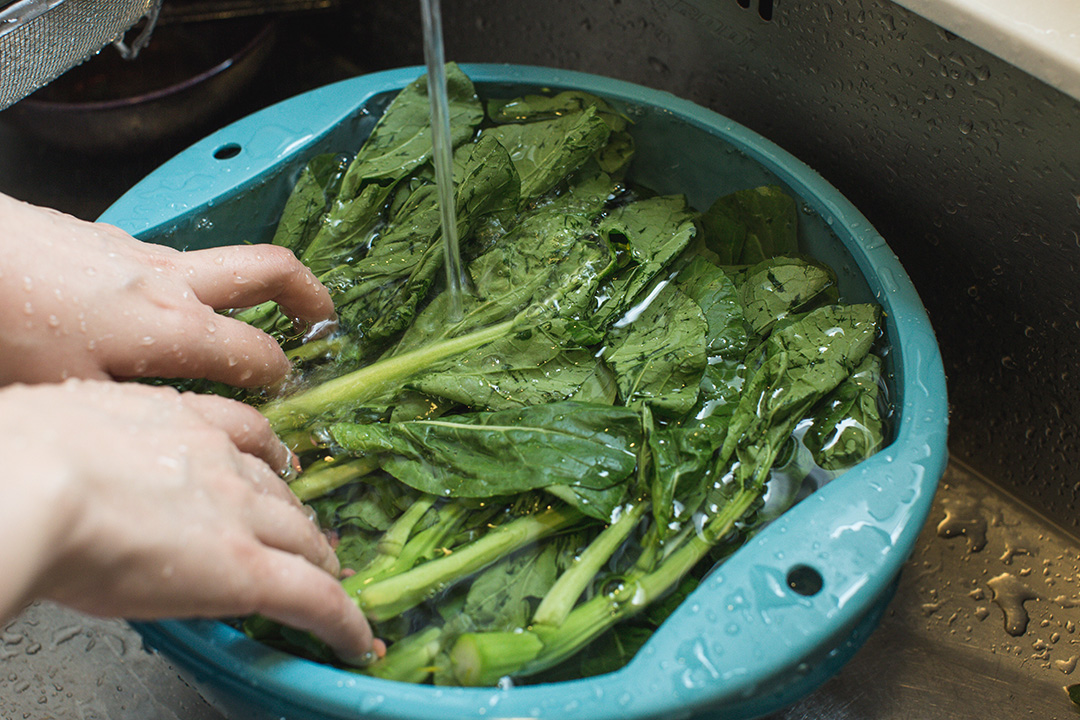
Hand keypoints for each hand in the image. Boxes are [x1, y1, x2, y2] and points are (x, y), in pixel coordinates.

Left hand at [0, 193, 334, 387]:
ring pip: (220, 261)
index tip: (286, 401)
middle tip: (324, 323)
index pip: (258, 354)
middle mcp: (172, 282)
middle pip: (269, 271)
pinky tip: (152, 310)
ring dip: (249, 287)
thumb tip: (168, 444)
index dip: (280, 382)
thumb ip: (131, 418)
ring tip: (252, 317)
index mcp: (175, 328)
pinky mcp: (104, 238)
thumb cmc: (8, 328)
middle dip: (309, 296)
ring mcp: (140, 252)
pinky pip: (167, 258)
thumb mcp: (72, 397)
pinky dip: (185, 283)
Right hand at [0, 379, 378, 663]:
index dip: (269, 458)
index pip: (247, 435)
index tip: (279, 470)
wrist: (34, 483)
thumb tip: (71, 459)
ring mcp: (242, 515)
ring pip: (302, 542)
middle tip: (309, 537)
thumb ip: (94, 445)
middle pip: (281, 492)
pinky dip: (344, 622)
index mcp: (179, 420)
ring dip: (320, 563)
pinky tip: (357, 639)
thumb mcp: (66, 427)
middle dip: (296, 516)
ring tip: (333, 581)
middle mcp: (223, 461)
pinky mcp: (250, 571)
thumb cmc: (19, 455)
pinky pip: (315, 600)